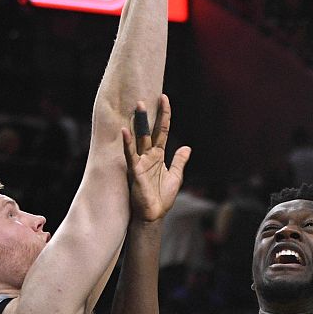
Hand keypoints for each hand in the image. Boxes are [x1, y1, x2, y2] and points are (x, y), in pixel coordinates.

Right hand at [122, 94, 190, 222]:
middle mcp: (148, 156)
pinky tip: (125, 131)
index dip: (164, 115)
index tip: (164, 98)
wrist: (153, 215)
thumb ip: (179, 161)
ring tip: (137, 106)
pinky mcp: (134, 171)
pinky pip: (130, 155)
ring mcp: (140, 162)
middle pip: (148, 131)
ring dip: (138, 123)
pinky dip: (127, 143)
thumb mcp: (176, 177)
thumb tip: (187, 147)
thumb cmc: (162, 197)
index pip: (161, 131)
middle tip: (144, 98)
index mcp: (158, 155)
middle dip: (147, 115)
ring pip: (139, 139)